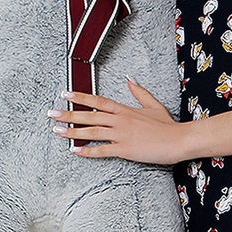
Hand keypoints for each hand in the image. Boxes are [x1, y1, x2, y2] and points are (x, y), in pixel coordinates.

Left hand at [49, 78, 185, 163]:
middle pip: (90, 116)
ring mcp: (122, 135)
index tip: (66, 94)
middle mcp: (121, 120)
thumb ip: (139, 92)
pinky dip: (88, 152)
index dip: (81, 97)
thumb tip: (129, 78)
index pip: (99, 101)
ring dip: (73, 132)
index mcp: (125, 110)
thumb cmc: (167, 125)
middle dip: (69, 114)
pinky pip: (102, 151)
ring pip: (92, 132)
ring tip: (57, 131)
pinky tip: (75, 151)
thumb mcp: (153, 105)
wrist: (179, 140)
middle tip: (52, 114)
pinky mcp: (125, 149)